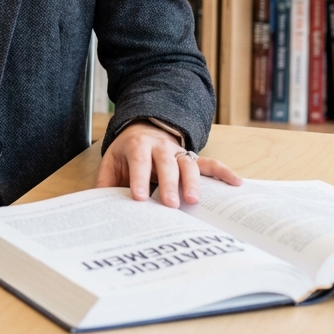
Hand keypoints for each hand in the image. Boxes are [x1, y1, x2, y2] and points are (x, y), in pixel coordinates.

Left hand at [95, 121, 241, 207]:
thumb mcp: (111, 162)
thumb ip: (105, 182)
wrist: (142, 128)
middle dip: (168, 183)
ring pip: (188, 163)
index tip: (139, 197)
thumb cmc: (127, 152)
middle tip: (170, 204)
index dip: (139, 178)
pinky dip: (223, 172)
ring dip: (192, 181)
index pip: (138, 161)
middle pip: (166, 163)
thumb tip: (96, 205)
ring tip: (194, 200)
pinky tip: (236, 183)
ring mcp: (178, 151)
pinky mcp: (191, 158)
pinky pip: (210, 163)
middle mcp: (160, 146)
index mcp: (137, 145)